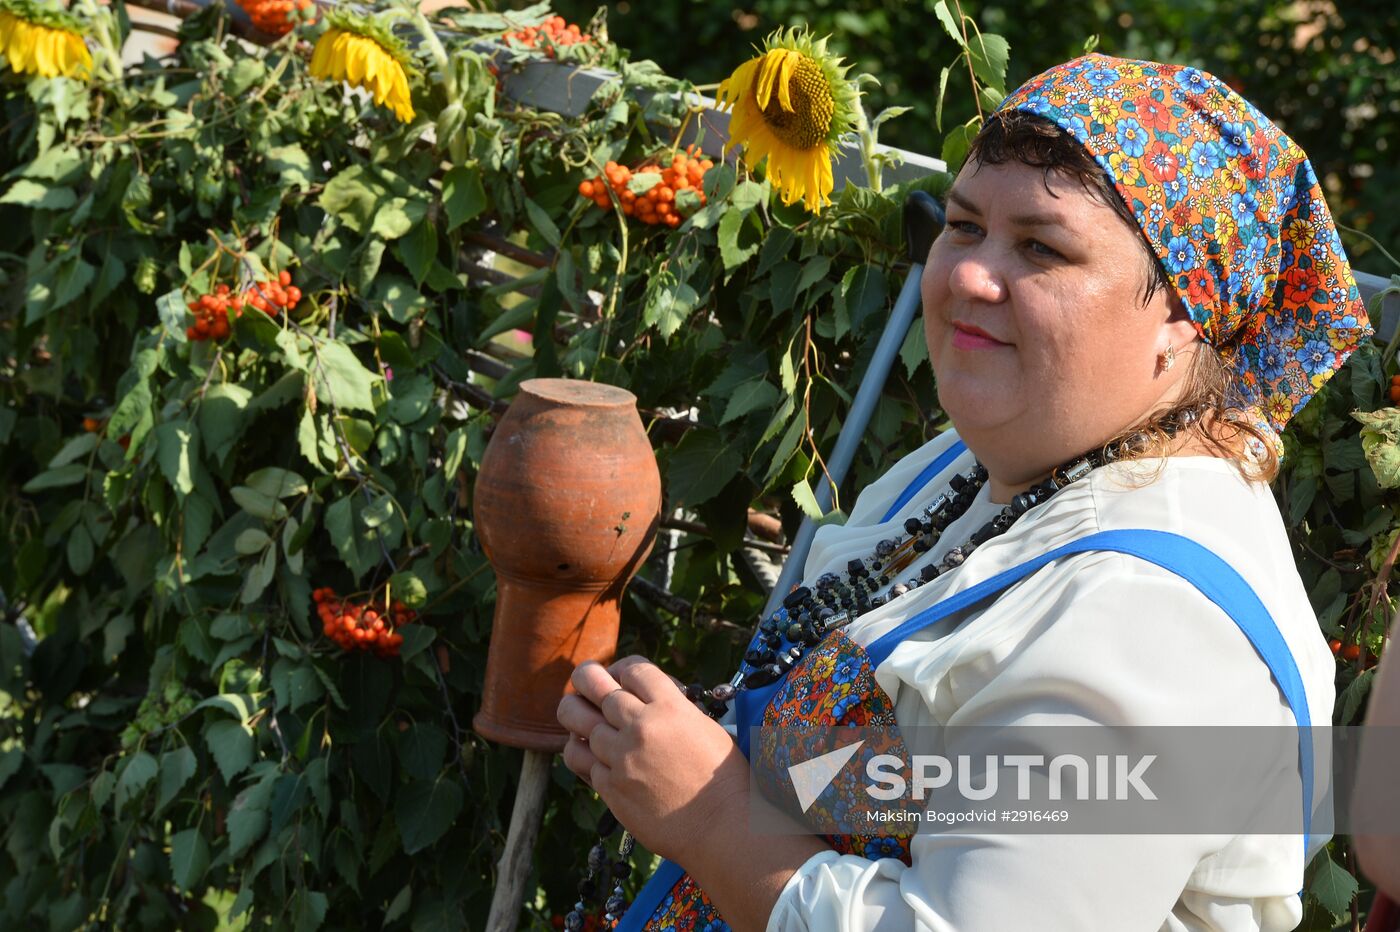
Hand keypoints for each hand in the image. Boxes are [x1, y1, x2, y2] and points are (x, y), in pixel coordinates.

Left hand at [556, 656, 749, 861]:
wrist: (722, 828)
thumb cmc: (726, 780)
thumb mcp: (707, 728)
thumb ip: (675, 710)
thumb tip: (652, 704)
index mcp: (671, 707)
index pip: (633, 669)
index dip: (623, 668)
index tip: (620, 676)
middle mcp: (642, 726)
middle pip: (594, 684)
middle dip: (586, 678)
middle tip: (585, 680)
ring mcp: (622, 757)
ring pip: (576, 720)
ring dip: (576, 714)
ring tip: (578, 714)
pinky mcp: (610, 786)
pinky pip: (578, 759)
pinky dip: (580, 751)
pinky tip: (587, 751)